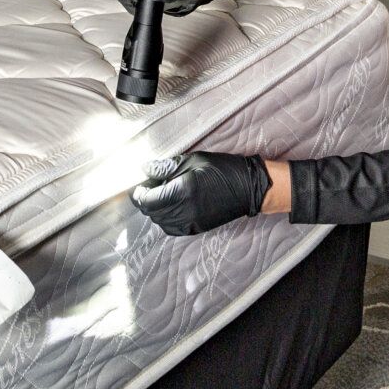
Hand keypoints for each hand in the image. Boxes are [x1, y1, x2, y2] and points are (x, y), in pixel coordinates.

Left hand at [131, 152, 268, 234]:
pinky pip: (172, 228)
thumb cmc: (222, 169)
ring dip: (155, 210)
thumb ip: (167, 168)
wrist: (249, 188)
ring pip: (160, 222)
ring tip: (161, 196)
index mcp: (183, 191)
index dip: (139, 193)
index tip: (140, 185)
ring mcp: (191, 222)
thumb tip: (145, 169)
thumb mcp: (193, 160)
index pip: (148, 200)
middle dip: (145, 201)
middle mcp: (185, 210)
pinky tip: (171, 207)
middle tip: (149, 187)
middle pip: (151, 212)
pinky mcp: (197, 228)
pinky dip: (166, 219)